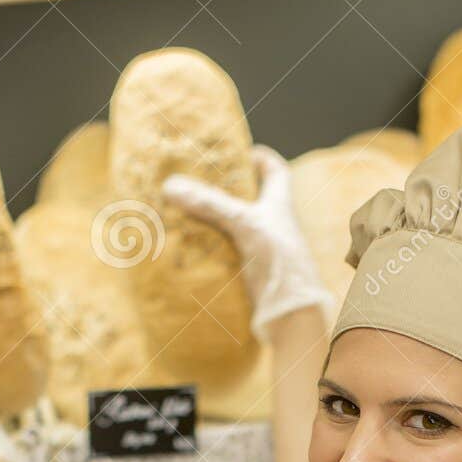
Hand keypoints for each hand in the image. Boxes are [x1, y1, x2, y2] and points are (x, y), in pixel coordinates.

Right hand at [162, 144, 333, 341]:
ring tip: (183, 210)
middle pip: (249, 198)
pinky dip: (209, 248)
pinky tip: (187, 246)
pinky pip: (225, 253)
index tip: (237, 151)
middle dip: (225, 188)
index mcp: (279, 203)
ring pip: (234, 227)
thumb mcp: (244, 223)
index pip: (274, 170)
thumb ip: (210, 204)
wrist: (291, 310)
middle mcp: (271, 223)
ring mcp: (261, 248)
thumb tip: (170, 186)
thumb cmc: (280, 260)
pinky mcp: (250, 271)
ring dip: (212, 220)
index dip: (259, 157)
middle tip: (197, 181)